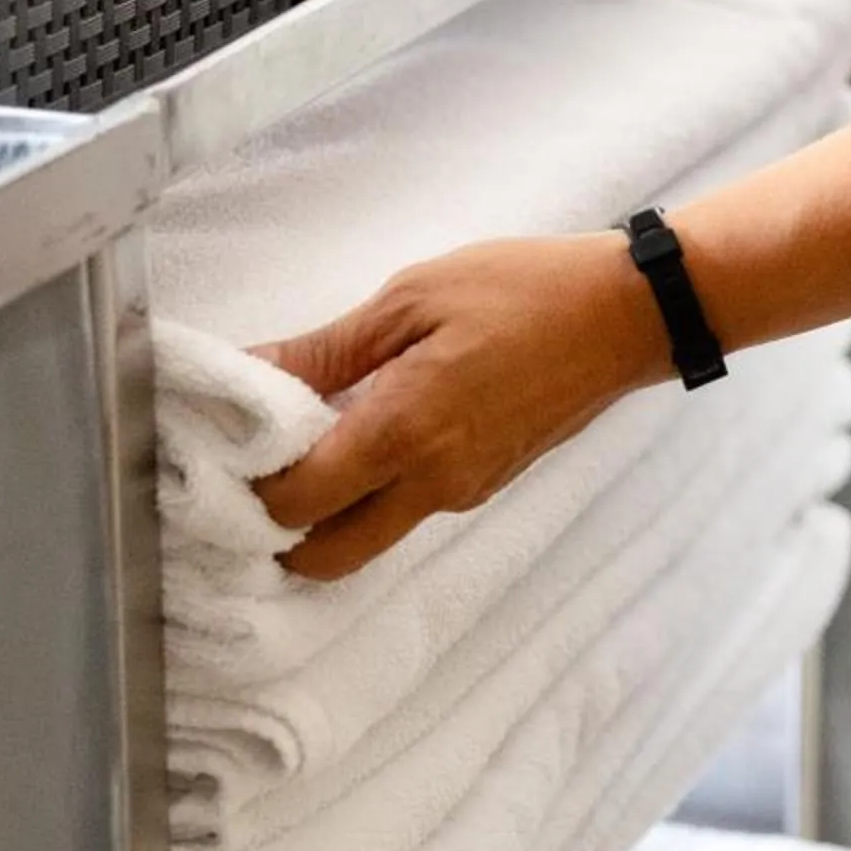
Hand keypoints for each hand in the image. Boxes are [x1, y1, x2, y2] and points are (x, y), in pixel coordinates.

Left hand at [253, 234, 666, 579]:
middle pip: (325, 558)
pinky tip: (364, 433)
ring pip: (367, 539)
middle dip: (278, 532)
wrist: (625, 317)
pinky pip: (407, 510)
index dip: (247, 485)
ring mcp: (462, 492)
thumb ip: (324, 350)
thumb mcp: (411, 299)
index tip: (225, 443)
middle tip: (254, 472)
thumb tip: (247, 373)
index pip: (297, 501)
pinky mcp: (484, 485)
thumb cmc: (524, 292)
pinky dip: (370, 493)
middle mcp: (432, 482)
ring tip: (305, 445)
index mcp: (405, 432)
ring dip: (325, 514)